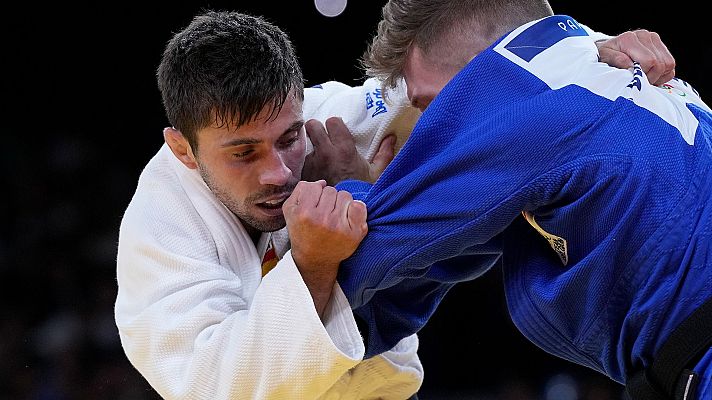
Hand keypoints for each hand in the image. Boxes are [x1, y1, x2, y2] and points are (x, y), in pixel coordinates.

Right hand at [283, 180, 367, 316]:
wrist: (315, 259)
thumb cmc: (302, 233)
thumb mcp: (290, 211)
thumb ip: (301, 190)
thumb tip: (322, 182)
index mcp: (304, 213)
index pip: (315, 186)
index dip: (315, 194)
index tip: (313, 205)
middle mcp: (322, 219)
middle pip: (331, 190)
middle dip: (328, 199)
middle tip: (324, 213)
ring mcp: (340, 226)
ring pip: (345, 195)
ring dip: (341, 203)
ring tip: (335, 216)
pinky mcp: (355, 233)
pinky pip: (360, 206)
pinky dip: (355, 208)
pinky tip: (347, 217)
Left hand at [302, 117, 395, 184]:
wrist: (345, 214)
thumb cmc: (363, 192)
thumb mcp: (377, 173)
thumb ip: (384, 153)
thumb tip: (391, 137)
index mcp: (344, 150)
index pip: (332, 121)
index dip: (335, 125)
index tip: (337, 131)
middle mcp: (326, 154)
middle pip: (312, 126)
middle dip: (316, 129)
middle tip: (322, 137)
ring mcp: (312, 164)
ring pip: (307, 146)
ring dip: (313, 150)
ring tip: (321, 160)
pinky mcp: (304, 174)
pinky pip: (303, 163)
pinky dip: (309, 165)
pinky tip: (317, 172)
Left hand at [596, 29, 675, 85]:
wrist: (608, 49)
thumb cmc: (604, 55)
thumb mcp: (604, 58)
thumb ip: (616, 60)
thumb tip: (630, 65)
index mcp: (629, 39)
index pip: (649, 61)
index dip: (644, 75)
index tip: (633, 80)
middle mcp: (644, 35)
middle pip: (661, 64)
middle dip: (651, 77)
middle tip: (639, 81)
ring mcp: (653, 38)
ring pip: (669, 64)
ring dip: (658, 76)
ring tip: (644, 78)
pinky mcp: (659, 44)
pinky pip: (670, 65)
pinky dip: (663, 74)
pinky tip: (650, 75)